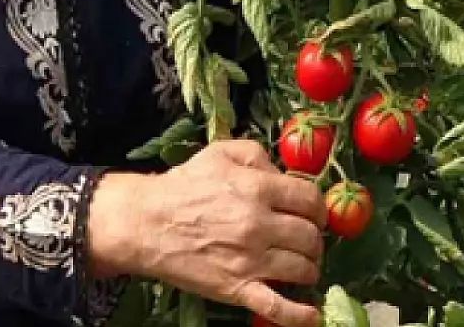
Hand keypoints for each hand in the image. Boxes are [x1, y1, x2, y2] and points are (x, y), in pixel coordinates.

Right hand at [87, 140, 325, 326]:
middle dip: (314, 240)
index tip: (313, 215)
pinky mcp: (236, 288)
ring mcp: (250, 260)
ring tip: (302, 266)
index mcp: (258, 188)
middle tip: (306, 241)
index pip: (310, 200)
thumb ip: (257, 156)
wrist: (145, 224)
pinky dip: (299, 315)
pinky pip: (276, 307)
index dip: (318, 208)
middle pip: (310, 236)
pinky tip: (313, 314)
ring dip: (309, 268)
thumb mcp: (221, 153)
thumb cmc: (182, 186)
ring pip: (302, 268)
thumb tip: (282, 175)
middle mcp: (259, 224)